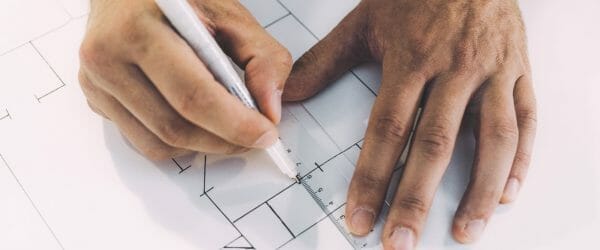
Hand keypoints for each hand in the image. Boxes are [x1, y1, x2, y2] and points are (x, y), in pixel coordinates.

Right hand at [79, 0, 291, 159]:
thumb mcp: (227, 13)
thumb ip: (261, 58)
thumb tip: (270, 111)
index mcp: (138, 28)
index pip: (192, 95)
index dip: (235, 124)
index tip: (266, 135)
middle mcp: (106, 58)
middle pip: (175, 127)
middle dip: (225, 141)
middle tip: (256, 137)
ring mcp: (95, 84)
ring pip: (159, 144)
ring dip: (204, 147)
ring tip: (230, 130)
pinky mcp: (96, 101)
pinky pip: (144, 142)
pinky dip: (180, 143)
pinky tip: (199, 123)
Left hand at [284, 0, 535, 248]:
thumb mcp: (364, 22)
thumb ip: (324, 61)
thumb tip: (285, 96)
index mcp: (411, 60)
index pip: (387, 130)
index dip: (372, 178)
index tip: (360, 217)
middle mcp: (454, 70)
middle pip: (434, 144)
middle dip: (416, 198)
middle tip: (401, 241)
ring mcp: (492, 72)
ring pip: (491, 139)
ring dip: (478, 191)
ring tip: (463, 231)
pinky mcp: (519, 71)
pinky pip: (526, 119)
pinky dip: (520, 159)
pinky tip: (507, 193)